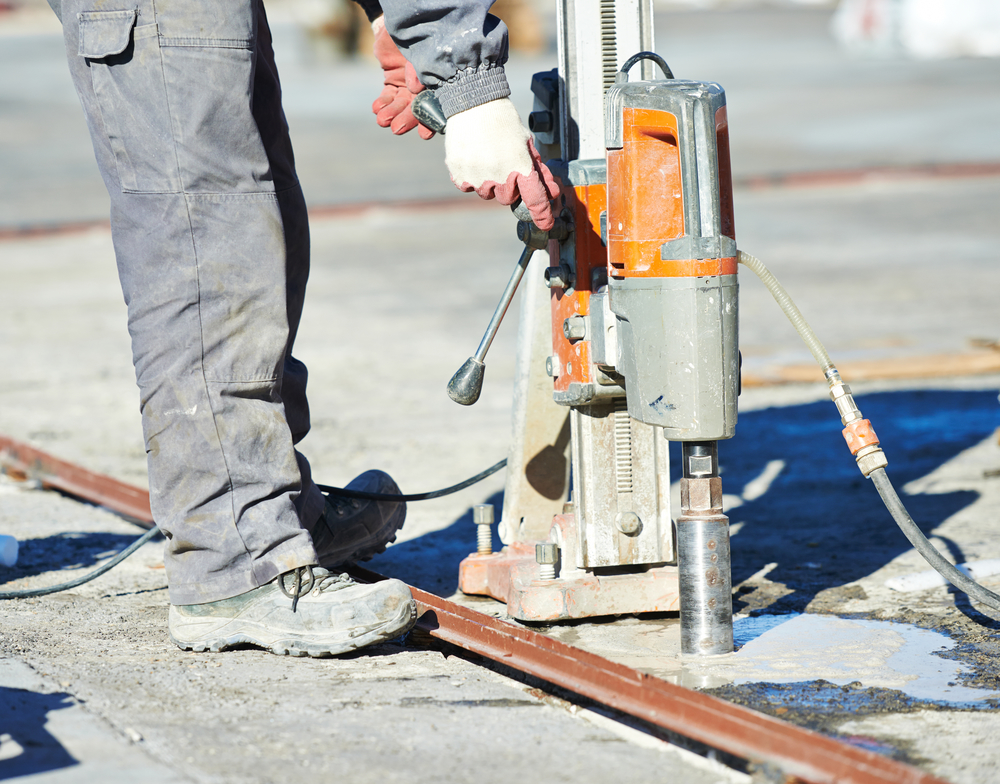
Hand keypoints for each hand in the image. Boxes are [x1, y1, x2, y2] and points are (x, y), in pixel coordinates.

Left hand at [371, 17, 433, 139]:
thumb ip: (419, 68)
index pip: (437, 105)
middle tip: (397, 129)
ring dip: (391, 114)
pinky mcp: (392, 83)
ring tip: (382, 120)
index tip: (424, 134)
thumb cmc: (418, 34)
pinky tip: (376, 108)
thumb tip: (414, 89)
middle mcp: (424, 88)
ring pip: (400, 105)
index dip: (431, 121)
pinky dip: (381, 104)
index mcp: (438, 82)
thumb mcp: (421, 48)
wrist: (397, 23)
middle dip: (407, 120)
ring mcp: (408, 87)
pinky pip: (387, 97)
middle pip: (417, 109)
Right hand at [444, 98, 559, 229]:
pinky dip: (471, 177)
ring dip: (489, 182)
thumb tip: (550, 190)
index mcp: (519, 164)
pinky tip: (473, 158)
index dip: (542, 214)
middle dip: (509, 186)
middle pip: (507, 198)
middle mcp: (498, 174)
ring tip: (486, 157)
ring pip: (487, 193)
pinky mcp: (459, 174)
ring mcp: (477, 176)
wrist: (472, 102)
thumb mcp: (525, 141)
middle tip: (504, 164)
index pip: (535, 198)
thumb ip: (537, 168)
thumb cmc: (501, 119)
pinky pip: (468, 187)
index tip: (546, 223)